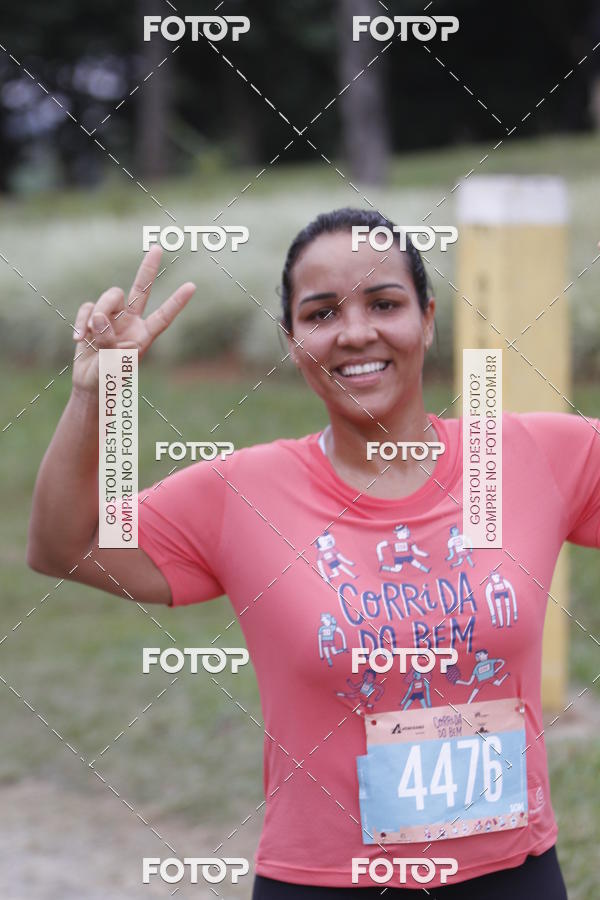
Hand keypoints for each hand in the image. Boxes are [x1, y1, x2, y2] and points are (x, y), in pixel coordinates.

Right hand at [71, 246, 195, 393]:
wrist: (90, 383)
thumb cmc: (108, 379)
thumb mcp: (111, 364)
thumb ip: (108, 341)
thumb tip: (100, 317)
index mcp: (144, 335)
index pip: (163, 316)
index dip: (177, 302)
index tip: (192, 286)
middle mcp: (131, 322)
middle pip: (141, 290)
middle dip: (148, 269)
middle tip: (158, 248)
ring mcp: (112, 318)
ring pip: (109, 298)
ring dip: (98, 314)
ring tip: (91, 336)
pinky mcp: (92, 317)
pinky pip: (87, 307)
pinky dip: (81, 321)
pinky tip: (78, 339)